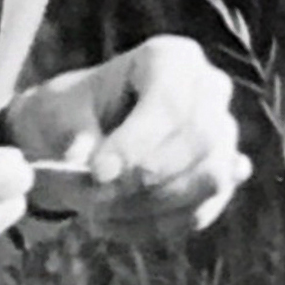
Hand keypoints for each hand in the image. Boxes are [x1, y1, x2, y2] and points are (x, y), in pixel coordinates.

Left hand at [2, 36, 250, 242]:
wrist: (83, 134)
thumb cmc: (73, 112)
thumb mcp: (61, 112)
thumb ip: (75, 134)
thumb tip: (81, 161)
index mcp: (172, 58)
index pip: (170, 102)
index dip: (137, 142)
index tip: (97, 173)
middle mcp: (210, 91)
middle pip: (200, 140)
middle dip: (146, 179)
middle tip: (95, 200)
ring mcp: (223, 135)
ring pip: (208, 179)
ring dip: (150, 207)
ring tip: (96, 215)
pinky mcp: (220, 179)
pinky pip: (201, 211)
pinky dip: (154, 226)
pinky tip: (112, 224)